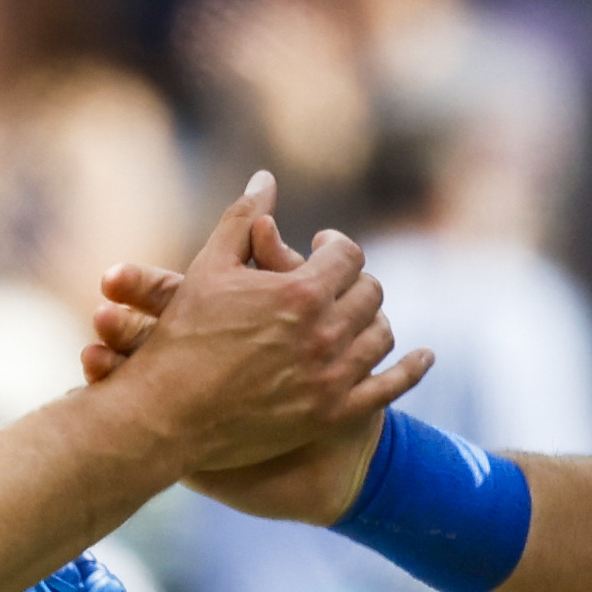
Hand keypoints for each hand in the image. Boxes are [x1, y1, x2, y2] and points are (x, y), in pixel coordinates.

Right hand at [92, 175, 428, 478]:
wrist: (168, 413)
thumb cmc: (183, 336)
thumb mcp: (209, 268)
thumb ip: (242, 219)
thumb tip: (265, 177)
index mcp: (300, 291)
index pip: (349, 255)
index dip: (336, 247)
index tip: (321, 247)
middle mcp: (325, 332)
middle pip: (370, 292)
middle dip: (353, 281)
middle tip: (335, 283)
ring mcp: (333, 376)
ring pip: (382, 335)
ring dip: (372, 319)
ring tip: (354, 316)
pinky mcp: (334, 414)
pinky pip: (390, 387)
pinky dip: (412, 369)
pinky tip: (423, 357)